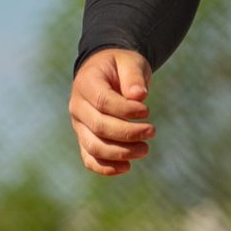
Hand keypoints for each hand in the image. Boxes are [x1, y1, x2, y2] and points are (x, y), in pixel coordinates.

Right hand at [70, 48, 154, 174]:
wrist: (107, 73)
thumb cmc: (120, 66)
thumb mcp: (130, 62)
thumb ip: (133, 77)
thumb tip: (139, 96)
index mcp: (85, 83)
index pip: (102, 102)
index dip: (125, 110)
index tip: (147, 111)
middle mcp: (77, 106)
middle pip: (98, 126)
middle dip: (128, 133)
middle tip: (152, 131)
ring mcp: (79, 125)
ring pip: (93, 146)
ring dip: (120, 153)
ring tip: (145, 149)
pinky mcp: (85, 138)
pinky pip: (90, 158)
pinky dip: (106, 167)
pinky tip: (127, 167)